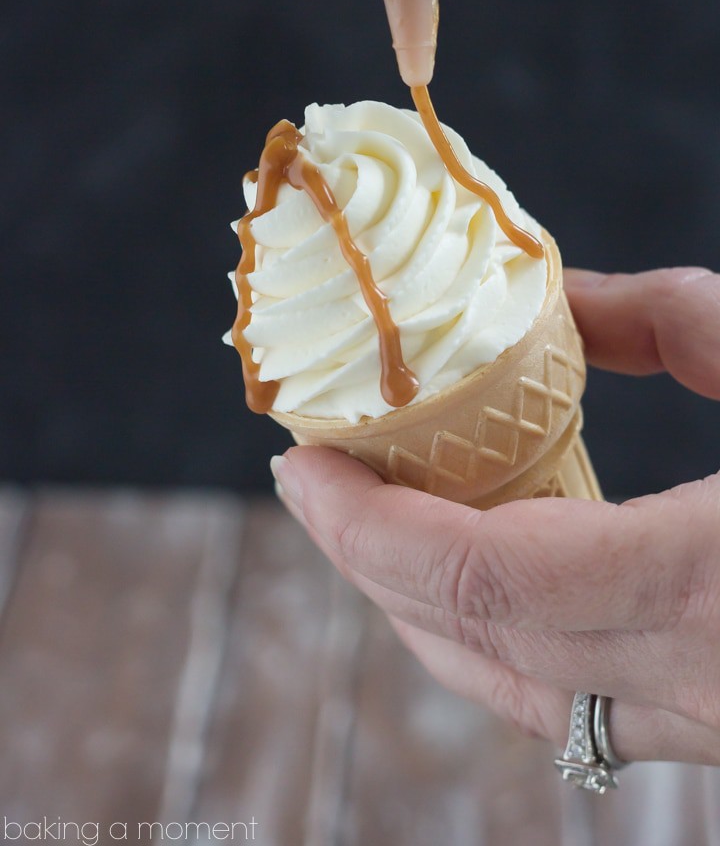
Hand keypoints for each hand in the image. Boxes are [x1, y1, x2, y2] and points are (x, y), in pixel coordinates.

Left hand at [272, 267, 719, 764]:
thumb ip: (672, 324)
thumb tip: (563, 301)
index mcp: (703, 580)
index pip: (484, 574)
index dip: (369, 525)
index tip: (302, 465)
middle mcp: (691, 678)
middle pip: (470, 633)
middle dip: (364, 558)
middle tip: (310, 485)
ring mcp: (697, 719)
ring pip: (509, 689)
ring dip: (414, 607)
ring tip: (365, 529)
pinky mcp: (707, 723)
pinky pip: (565, 708)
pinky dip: (488, 646)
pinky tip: (463, 592)